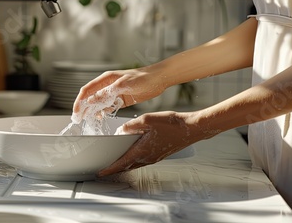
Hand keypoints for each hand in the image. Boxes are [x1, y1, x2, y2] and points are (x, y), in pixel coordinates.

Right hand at [72, 67, 165, 122]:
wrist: (158, 79)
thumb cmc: (142, 78)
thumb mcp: (123, 85)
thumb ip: (107, 93)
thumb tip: (91, 100)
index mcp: (106, 78)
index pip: (87, 90)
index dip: (80, 101)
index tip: (76, 111)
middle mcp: (108, 85)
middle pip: (91, 97)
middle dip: (83, 108)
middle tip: (78, 119)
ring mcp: (115, 92)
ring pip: (99, 102)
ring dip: (92, 110)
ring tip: (87, 120)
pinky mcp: (121, 99)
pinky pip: (109, 106)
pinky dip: (104, 111)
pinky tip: (101, 116)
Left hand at [97, 111, 214, 176]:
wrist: (191, 129)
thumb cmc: (173, 124)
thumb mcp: (147, 120)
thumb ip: (130, 126)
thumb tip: (120, 131)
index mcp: (143, 150)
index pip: (121, 163)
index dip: (109, 168)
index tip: (100, 172)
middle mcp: (148, 157)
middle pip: (127, 166)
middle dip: (114, 168)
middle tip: (104, 168)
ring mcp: (155, 157)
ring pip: (135, 164)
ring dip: (124, 164)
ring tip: (114, 162)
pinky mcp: (159, 154)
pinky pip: (142, 160)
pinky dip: (133, 160)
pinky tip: (132, 154)